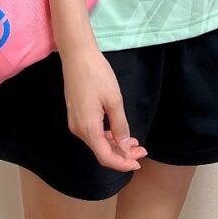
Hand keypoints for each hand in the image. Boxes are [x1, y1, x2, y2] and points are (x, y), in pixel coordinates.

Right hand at [61, 46, 147, 171]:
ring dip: (115, 145)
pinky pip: (92, 132)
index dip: (123, 163)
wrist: (77, 55)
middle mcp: (78, 130)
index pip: (106, 157)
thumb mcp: (114, 100)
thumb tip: (124, 148)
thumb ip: (120, 126)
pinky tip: (118, 132)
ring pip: (97, 142)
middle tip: (142, 151)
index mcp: (88, 129)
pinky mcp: (76, 113)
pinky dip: (106, 136)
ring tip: (134, 142)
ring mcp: (75, 122)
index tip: (139, 162)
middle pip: (101, 151)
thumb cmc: (97, 75)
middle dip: (122, 155)